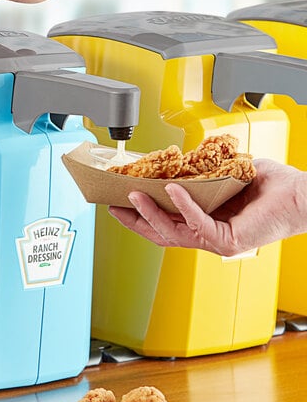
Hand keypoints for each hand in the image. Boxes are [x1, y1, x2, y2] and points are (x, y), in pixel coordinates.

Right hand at [108, 159, 306, 255]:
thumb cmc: (270, 185)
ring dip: (148, 214)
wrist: (302, 195)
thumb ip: (199, 172)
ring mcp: (216, 241)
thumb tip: (176, 160)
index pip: (166, 222)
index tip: (120, 201)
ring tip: (132, 196)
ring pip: (171, 232)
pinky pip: (197, 223)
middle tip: (113, 206)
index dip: (140, 214)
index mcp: (204, 222)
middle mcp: (207, 235)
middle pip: (160, 233)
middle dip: (133, 220)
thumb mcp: (223, 174)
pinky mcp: (227, 241)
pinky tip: (170, 189)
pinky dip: (182, 204)